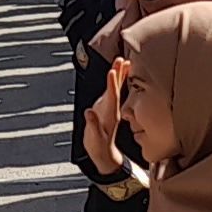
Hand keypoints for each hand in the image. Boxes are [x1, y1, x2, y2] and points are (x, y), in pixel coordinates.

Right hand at [82, 58, 131, 178]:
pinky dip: (113, 81)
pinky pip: (112, 91)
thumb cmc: (98, 146)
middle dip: (119, 73)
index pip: (112, 96)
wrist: (103, 152)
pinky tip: (114, 74)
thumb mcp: (94, 137)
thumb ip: (92, 124)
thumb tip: (89, 112)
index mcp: (110, 114)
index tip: (112, 71)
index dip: (112, 84)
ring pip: (115, 87)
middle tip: (122, 59)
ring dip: (118, 74)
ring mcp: (110, 107)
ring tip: (122, 61)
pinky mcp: (107, 107)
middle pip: (116, 88)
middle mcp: (112, 108)